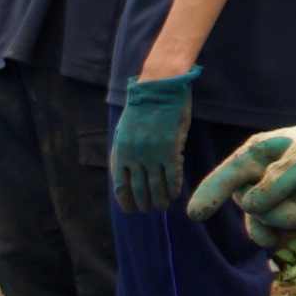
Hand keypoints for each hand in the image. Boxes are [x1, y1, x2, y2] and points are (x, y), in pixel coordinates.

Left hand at [108, 71, 200, 215]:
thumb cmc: (143, 108)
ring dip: (160, 200)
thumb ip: (126, 153)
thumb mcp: (125, 131)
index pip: (120, 186)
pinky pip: (172, 176)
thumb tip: (129, 176)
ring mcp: (152, 153)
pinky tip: (175, 194)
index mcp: (121, 151)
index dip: (125, 201)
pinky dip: (173, 188)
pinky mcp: (170, 148)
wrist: (158, 85)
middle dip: (144, 204)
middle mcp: (134, 155)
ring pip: (156, 187)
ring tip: (163, 205)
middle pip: (138, 190)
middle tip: (150, 209)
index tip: (131, 209)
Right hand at [193, 98, 295, 235]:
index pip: (226, 175)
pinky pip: (266, 225)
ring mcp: (264, 188)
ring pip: (260, 217)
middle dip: (278, 213)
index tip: (194, 215)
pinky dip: (279, 230)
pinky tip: (288, 231)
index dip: (210, 194)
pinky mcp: (276, 202)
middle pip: (249, 204)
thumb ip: (279, 180)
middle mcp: (253, 171)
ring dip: (286, 220)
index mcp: (254, 153)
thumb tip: (249, 206)